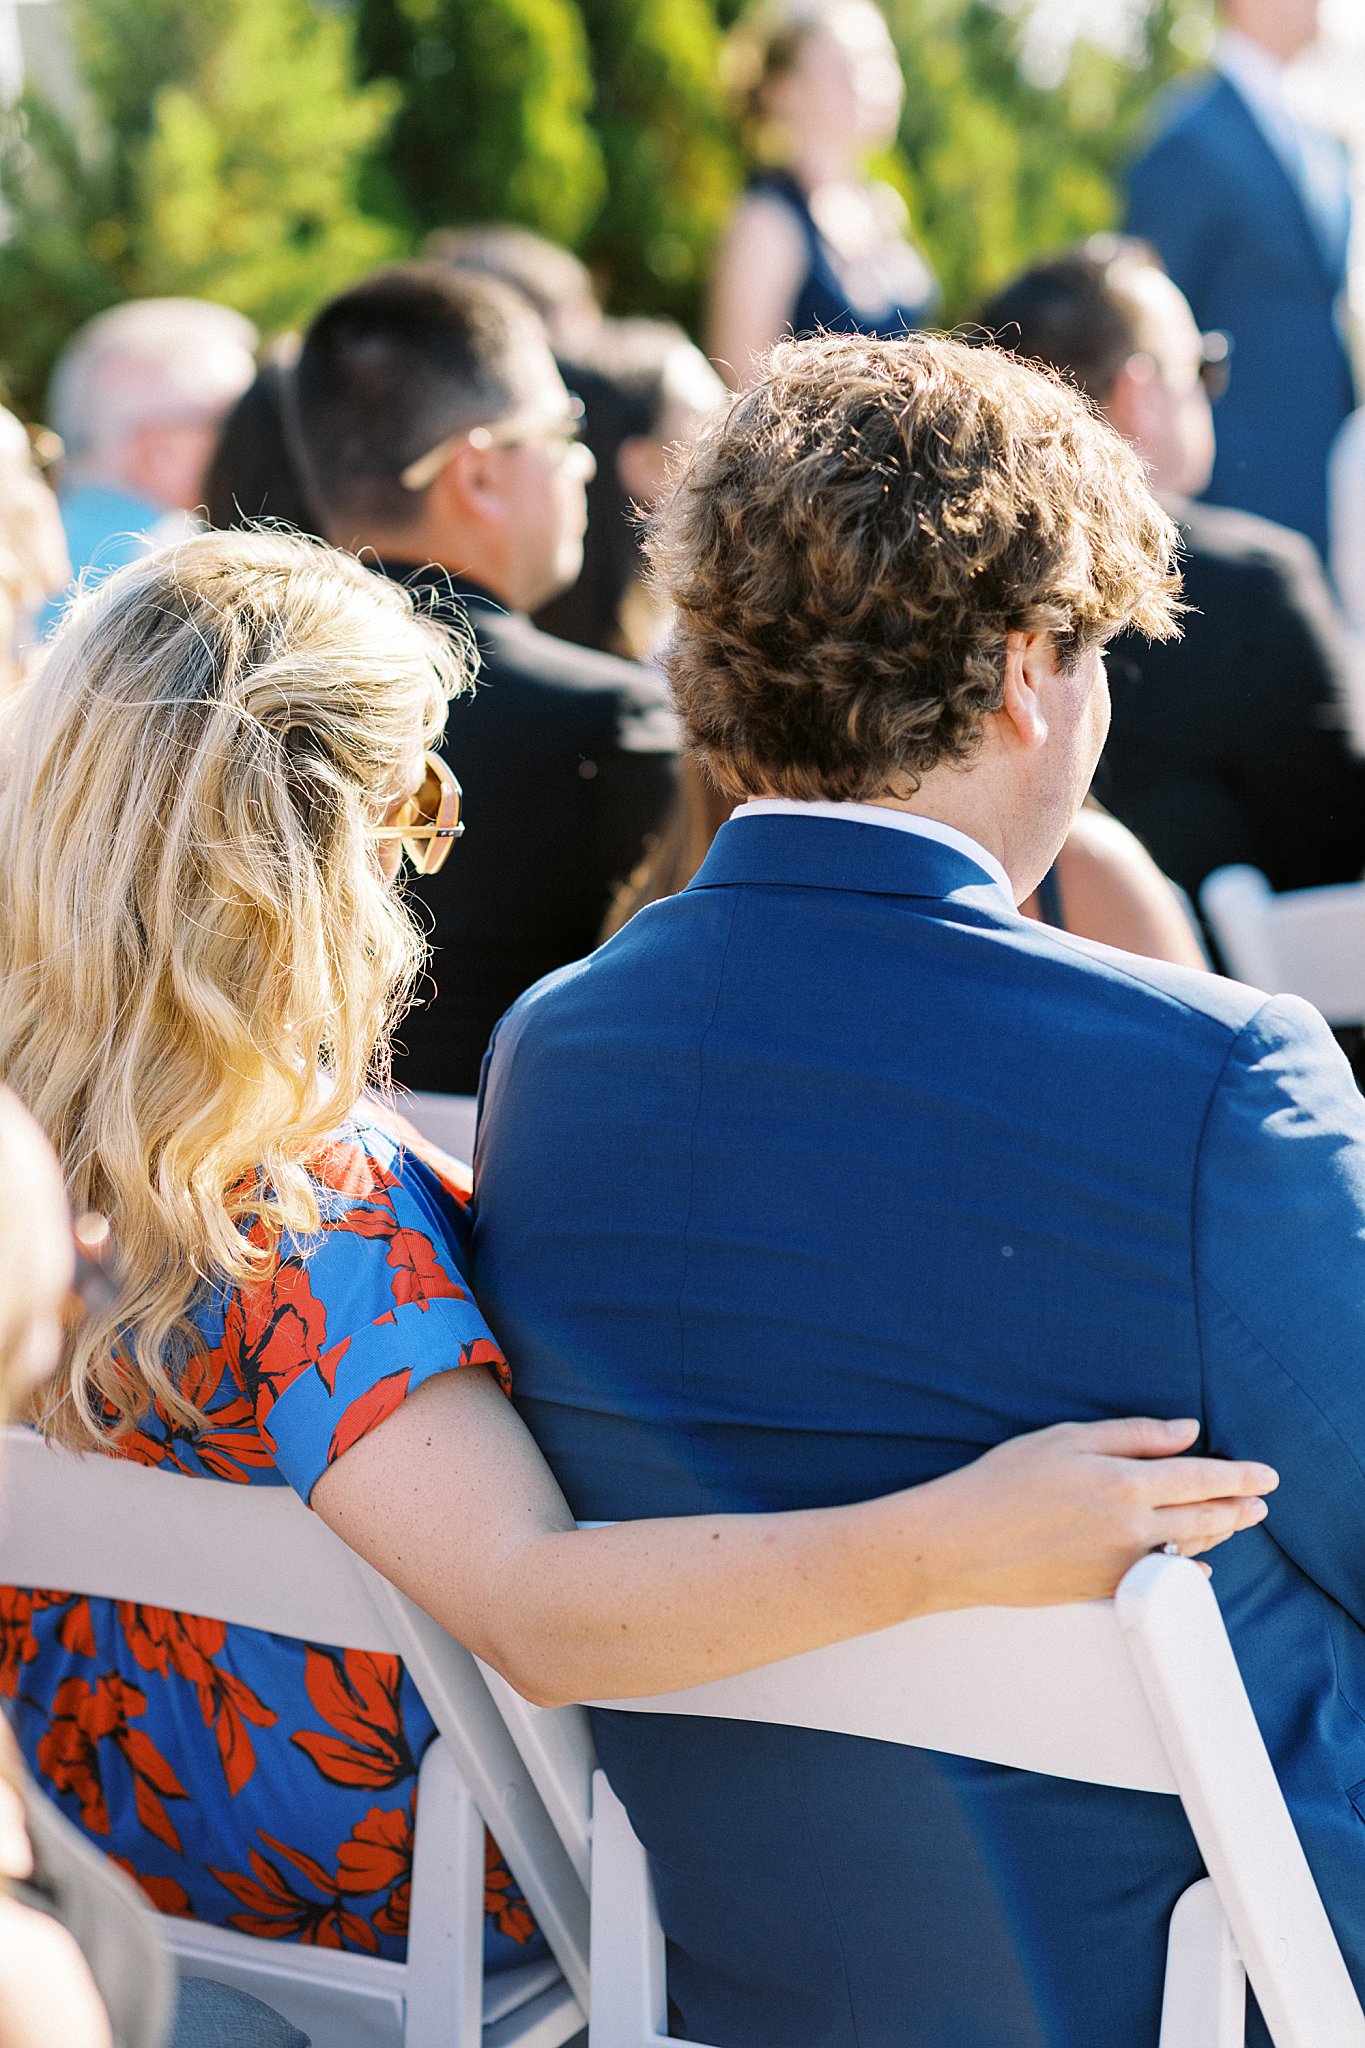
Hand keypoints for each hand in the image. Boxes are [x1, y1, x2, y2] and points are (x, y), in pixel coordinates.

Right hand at [905, 1417, 1276, 1611]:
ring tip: (1233, 1522)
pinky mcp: (1104, 1591)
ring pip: (1188, 1550)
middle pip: (1205, 1519)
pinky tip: (1196, 1569)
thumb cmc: (1002, 1482)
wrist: (958, 1545)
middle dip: (1239, 1509)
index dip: (1239, 1476)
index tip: (1266, 1475)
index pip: (1202, 1477)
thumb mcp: (1065, 1439)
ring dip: (1217, 1535)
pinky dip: (1186, 1571)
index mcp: (1125, 1483)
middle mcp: (1133, 1530)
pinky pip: (1162, 1582)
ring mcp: (1121, 1566)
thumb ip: (1132, 1435)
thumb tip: (1186, 1432)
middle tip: (1261, 1502)